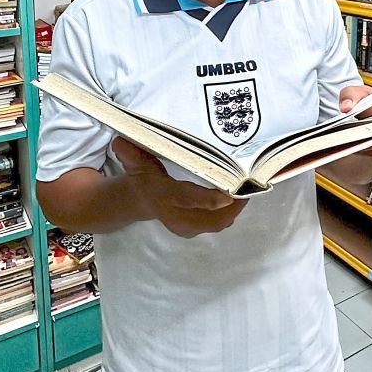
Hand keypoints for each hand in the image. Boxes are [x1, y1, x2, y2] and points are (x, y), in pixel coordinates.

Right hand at [113, 136, 246, 237]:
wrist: (139, 200)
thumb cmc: (142, 176)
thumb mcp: (135, 163)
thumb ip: (131, 153)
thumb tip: (121, 142)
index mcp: (163, 197)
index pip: (186, 199)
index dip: (208, 200)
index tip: (228, 196)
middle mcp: (176, 216)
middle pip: (211, 217)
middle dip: (233, 205)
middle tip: (250, 186)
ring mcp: (186, 227)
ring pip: (218, 222)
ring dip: (236, 208)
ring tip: (249, 189)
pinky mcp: (195, 229)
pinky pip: (218, 223)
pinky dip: (232, 212)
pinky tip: (241, 197)